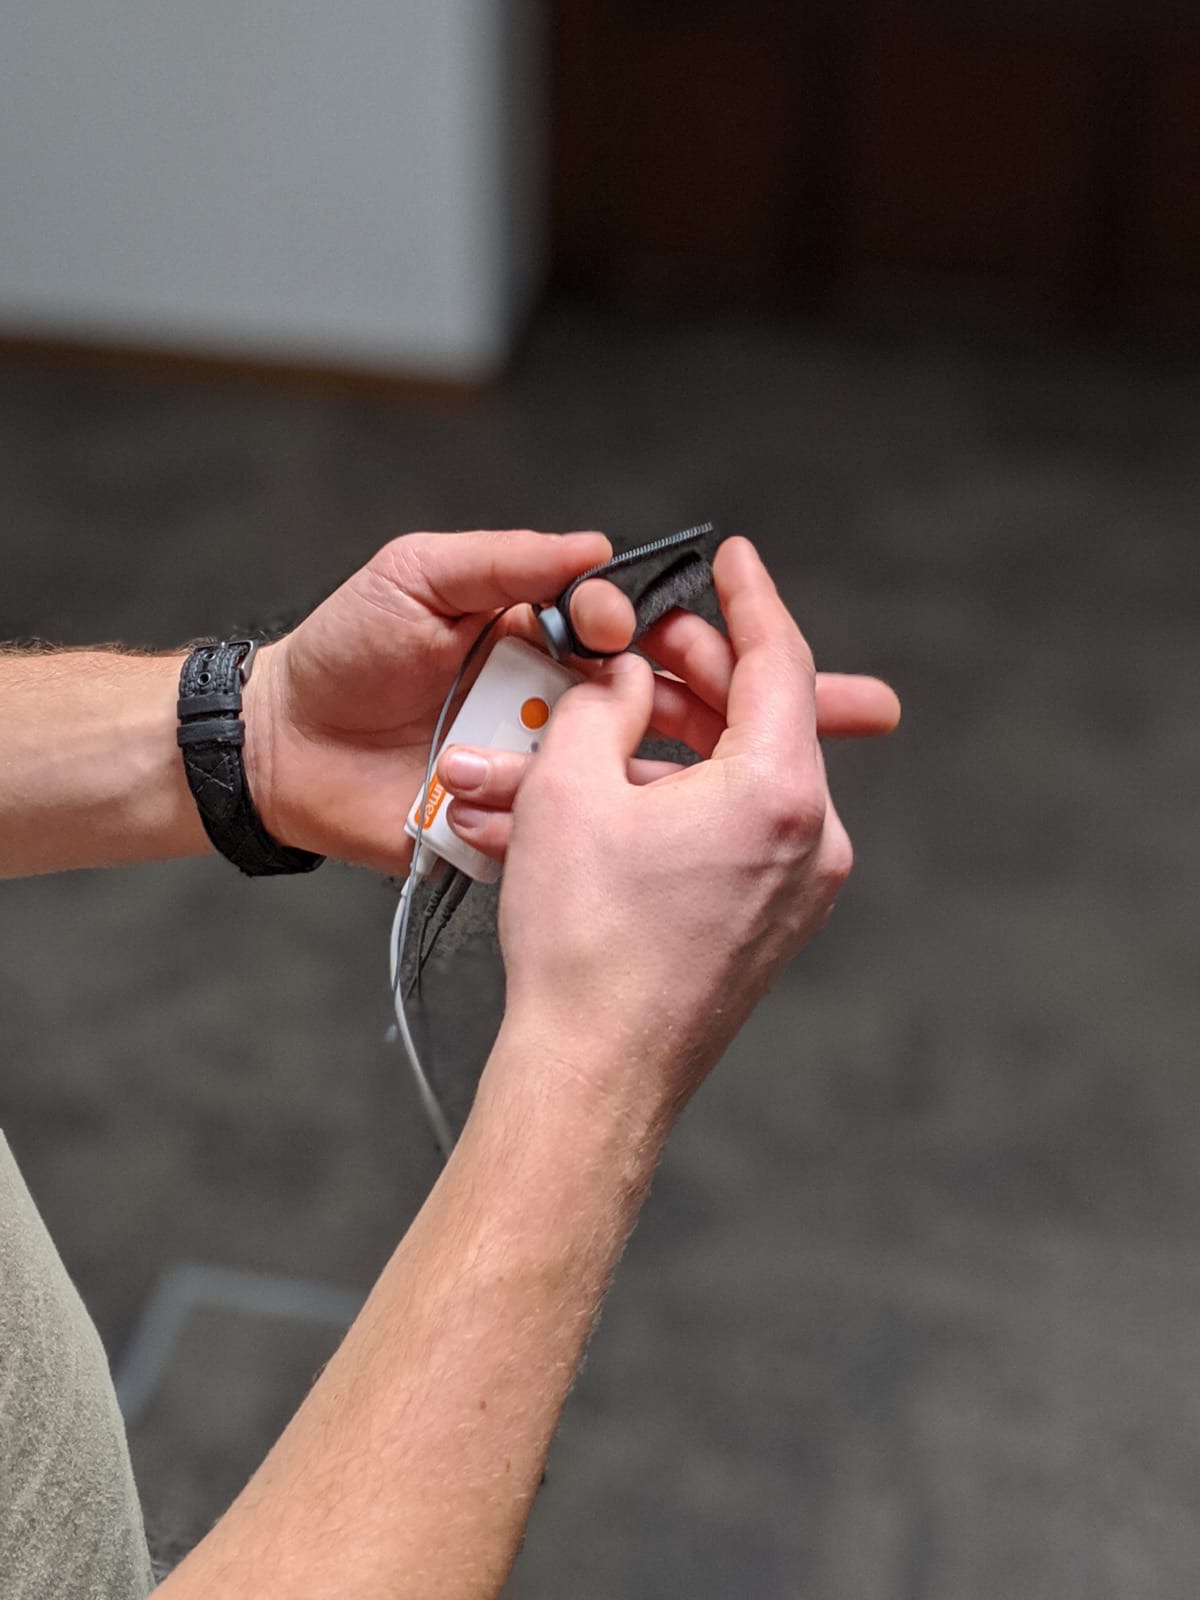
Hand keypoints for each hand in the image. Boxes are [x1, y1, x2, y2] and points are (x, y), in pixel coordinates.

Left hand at [241, 530, 634, 870]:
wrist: (281, 746)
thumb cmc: (342, 655)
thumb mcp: (415, 577)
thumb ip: (502, 561)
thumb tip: (591, 547)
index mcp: (531, 637)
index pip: (608, 631)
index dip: (620, 627)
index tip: (609, 627)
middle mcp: (541, 703)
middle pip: (619, 705)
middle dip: (621, 706)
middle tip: (583, 704)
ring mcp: (526, 768)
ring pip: (589, 773)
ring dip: (555, 764)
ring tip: (487, 758)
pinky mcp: (504, 827)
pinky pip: (544, 832)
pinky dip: (525, 821)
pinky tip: (477, 801)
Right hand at [475, 539, 878, 1116]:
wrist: (593, 1074)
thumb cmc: (581, 942)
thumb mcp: (569, 788)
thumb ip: (599, 705)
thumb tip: (619, 681)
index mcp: (779, 793)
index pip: (780, 662)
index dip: (749, 600)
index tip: (734, 560)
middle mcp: (811, 839)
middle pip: (759, 719)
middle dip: (693, 675)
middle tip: (639, 646)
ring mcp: (798, 889)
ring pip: (735, 780)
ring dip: (665, 747)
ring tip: (588, 734)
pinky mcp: (769, 925)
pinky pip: (728, 834)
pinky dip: (675, 803)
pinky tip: (607, 799)